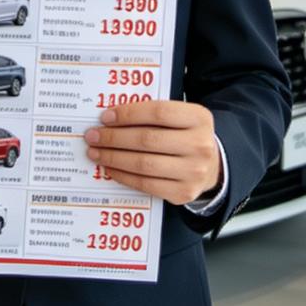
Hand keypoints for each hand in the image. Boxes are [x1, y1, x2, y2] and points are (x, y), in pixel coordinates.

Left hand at [83, 102, 220, 205]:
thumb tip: (111, 117)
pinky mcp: (183, 193)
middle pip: (147, 140)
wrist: (212, 165)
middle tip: (93, 135)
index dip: (128, 114)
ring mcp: (193, 172)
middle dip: (114, 138)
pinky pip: (146, 184)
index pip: (158, 112)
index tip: (105, 116)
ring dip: (113, 157)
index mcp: (199, 118)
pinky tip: (110, 167)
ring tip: (95, 152)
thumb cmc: (186, 136)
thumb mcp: (180, 117)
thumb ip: (153, 114)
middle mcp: (199, 145)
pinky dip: (123, 175)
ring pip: (143, 164)